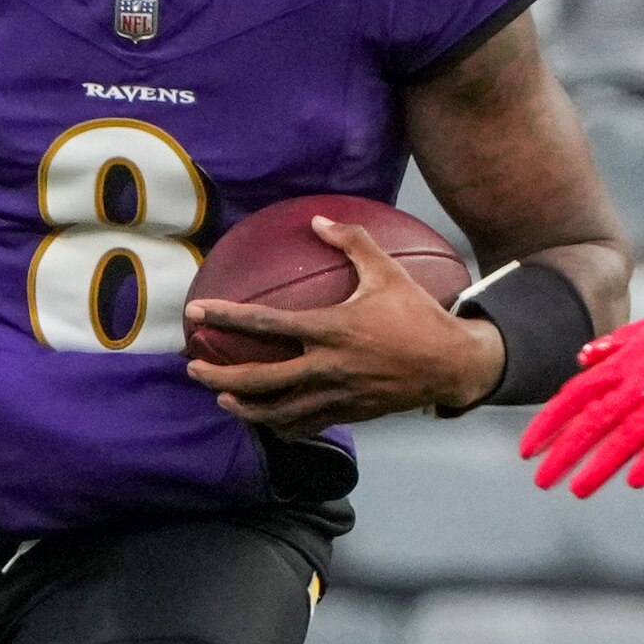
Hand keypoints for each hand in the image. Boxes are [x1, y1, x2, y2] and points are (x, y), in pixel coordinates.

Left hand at [184, 215, 504, 433]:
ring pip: (276, 410)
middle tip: (194, 368)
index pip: (266, 323)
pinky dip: (280, 425)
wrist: (449, 363)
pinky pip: (304, 424)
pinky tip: (266, 419)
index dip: (226, 316)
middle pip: (259, 378)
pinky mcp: (348, 412)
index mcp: (331, 328)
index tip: (197, 312)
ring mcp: (336, 394)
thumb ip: (352, 242)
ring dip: (243, 406)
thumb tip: (319, 219)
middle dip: (219, 375)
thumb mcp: (388, 272)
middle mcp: (327, 366)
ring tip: (222, 398)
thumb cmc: (418, 315)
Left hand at [522, 232, 643, 496]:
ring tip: (577, 490)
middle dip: (564, 452)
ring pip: (628, 435)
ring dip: (600, 464)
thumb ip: (617, 345)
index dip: (549, 422)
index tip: (527, 448)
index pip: (576, 394)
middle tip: (541, 480)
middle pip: (594, 419)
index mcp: (630, 359)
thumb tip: (582, 359)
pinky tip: (634, 481)